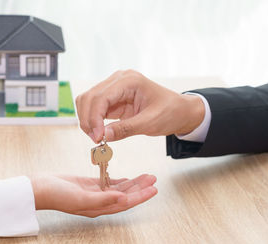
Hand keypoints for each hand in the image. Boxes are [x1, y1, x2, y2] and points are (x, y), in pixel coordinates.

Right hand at [31, 174, 156, 217]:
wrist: (39, 188)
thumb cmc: (56, 195)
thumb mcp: (81, 198)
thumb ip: (103, 199)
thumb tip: (123, 199)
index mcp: (99, 207)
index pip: (125, 203)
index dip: (140, 197)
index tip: (153, 189)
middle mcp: (99, 201)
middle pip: (125, 195)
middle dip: (140, 187)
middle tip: (153, 179)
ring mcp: (94, 193)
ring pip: (118, 188)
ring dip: (132, 182)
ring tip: (145, 176)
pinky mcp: (88, 184)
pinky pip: (107, 182)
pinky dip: (118, 180)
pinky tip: (125, 178)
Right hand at [76, 70, 204, 142]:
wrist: (180, 111)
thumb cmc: (171, 112)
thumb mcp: (150, 123)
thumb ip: (126, 129)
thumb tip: (103, 136)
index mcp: (129, 80)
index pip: (101, 97)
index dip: (95, 118)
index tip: (97, 137)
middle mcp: (119, 80)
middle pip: (89, 97)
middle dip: (88, 120)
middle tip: (96, 140)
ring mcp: (114, 87)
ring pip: (88, 101)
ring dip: (87, 120)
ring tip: (97, 137)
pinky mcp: (113, 98)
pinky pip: (94, 107)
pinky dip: (92, 120)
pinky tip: (99, 132)